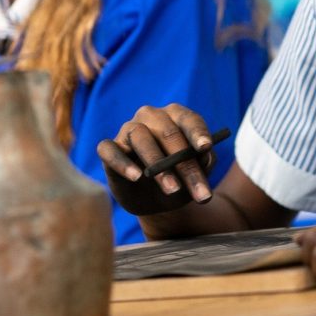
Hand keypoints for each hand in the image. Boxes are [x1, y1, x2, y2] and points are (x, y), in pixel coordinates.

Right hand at [97, 104, 218, 215]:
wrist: (155, 200)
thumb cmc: (180, 177)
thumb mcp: (196, 173)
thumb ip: (204, 162)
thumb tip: (204, 156)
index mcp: (176, 115)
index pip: (189, 120)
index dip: (198, 133)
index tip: (206, 147)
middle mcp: (152, 116)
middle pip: (168, 133)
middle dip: (184, 163)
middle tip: (198, 191)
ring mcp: (128, 129)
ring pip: (141, 138)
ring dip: (157, 164)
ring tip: (172, 188)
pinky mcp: (108, 148)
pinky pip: (110, 150)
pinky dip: (122, 163)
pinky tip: (136, 177)